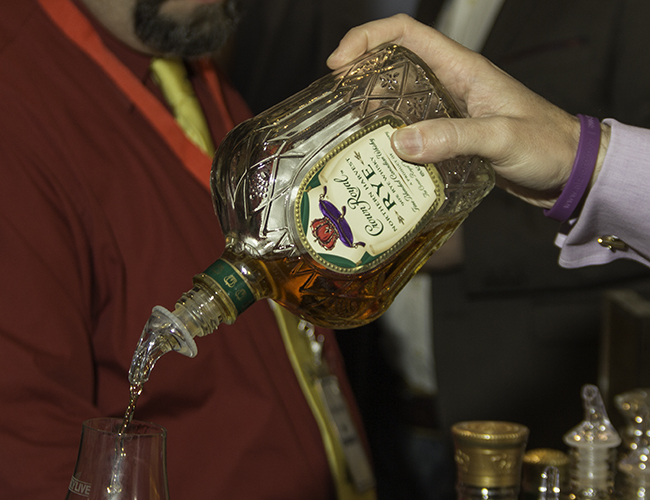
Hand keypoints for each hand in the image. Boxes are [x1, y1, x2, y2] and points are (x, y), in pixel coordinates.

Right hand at [327, 14, 608, 208]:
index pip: (406, 34)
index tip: (338, 63)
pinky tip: (378, 156)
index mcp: (462, 68)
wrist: (568, 170)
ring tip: (349, 134)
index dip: (367, 39)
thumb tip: (400, 143)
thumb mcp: (501, 138)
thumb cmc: (545, 145)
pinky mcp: (449, 135)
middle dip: (360, 78)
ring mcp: (448, 110)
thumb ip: (453, 138)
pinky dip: (390, 138)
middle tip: (337, 107)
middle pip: (393, 64)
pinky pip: (411, 128)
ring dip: (372, 111)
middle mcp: (450, 83)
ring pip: (398, 98)